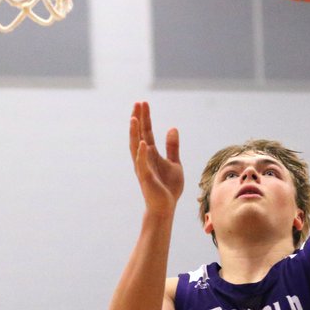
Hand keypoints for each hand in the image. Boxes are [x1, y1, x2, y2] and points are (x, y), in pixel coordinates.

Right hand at [128, 102, 182, 216]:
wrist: (166, 207)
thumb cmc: (169, 187)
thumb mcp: (174, 163)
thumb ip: (172, 147)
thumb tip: (172, 128)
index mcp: (151, 154)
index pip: (146, 132)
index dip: (145, 118)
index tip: (143, 103)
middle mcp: (144, 158)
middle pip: (139, 135)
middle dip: (138, 119)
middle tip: (138, 102)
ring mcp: (143, 167)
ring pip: (136, 147)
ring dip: (134, 133)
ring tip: (134, 118)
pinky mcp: (146, 178)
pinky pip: (142, 164)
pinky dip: (142, 153)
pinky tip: (143, 142)